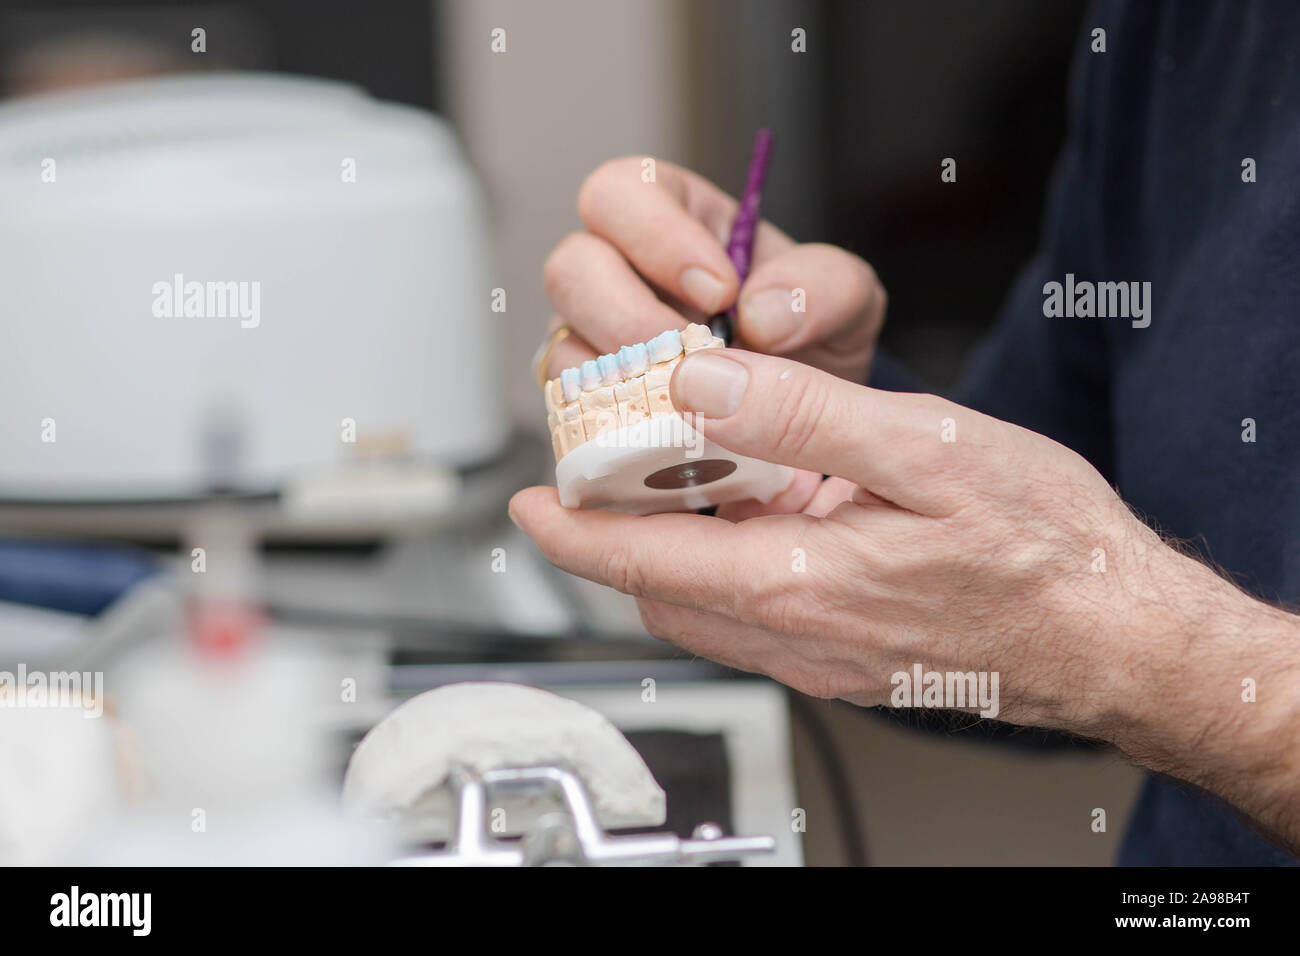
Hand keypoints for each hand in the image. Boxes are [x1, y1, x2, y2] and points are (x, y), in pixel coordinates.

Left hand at [511, 349, 1299, 849]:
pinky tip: (753, 528)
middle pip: (660, 591)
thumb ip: (803, 417)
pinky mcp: (848, 662)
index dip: (574, 531)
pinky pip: (753, 622)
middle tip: (594, 478)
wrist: (1116, 637)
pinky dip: (723, 574)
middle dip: (611, 540)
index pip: (645, 561)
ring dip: (666, 557)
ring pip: (703, 610)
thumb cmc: (1045, 549)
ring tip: (667, 491)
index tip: (527, 503)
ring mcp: (823, 659)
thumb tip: (703, 384)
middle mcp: (799, 636)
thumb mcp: (929, 448)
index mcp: (803, 582)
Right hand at [537, 156, 886, 518]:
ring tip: (688, 408)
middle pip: (570, 267)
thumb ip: (824, 287)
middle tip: (692, 355)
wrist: (808, 418)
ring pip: (563, 352)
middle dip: (627, 314)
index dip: (656, 234)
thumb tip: (760, 315)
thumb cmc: (810, 337)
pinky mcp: (593, 416)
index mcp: (671, 221)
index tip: (719, 291)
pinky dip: (621, 436)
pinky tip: (673, 446)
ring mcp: (595, 348)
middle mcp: (616, 278)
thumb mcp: (845, 299)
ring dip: (623, 385)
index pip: (622, 192)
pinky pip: (576, 426)